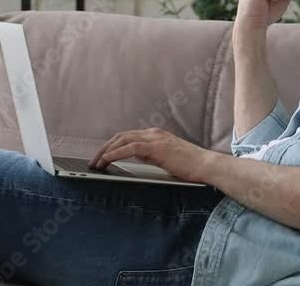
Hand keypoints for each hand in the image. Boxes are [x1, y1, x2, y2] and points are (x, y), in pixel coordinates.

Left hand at [88, 127, 218, 183]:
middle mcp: (153, 133)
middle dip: (104, 148)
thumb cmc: (190, 165)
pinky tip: (107, 160)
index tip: (101, 156)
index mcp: (156, 135)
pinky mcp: (156, 147)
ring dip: (106, 151)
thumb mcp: (166, 158)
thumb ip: (152, 155)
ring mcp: (155, 138)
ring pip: (122, 140)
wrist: (205, 165)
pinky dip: (115, 153)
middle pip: (121, 136)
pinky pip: (129, 148)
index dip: (112, 146)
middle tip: (93, 160)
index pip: (128, 137)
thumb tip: (137, 158)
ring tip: (96, 162)